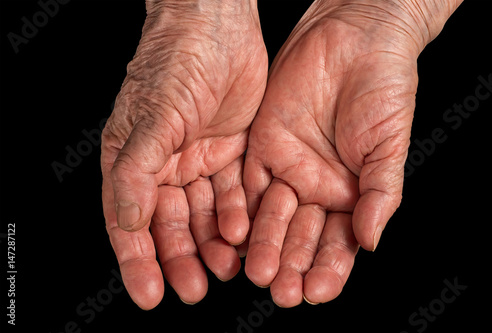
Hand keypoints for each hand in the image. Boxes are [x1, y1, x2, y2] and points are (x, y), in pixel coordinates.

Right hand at [101, 0, 266, 308]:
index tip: (150, 293)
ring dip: (213, 244)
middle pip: (171, 226)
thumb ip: (136, 171)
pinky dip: (238, 216)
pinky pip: (234, 194)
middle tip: (194, 288)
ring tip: (225, 268)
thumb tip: (125, 221)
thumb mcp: (152, 118)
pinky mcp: (232, 154)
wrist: (217, 28)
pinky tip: (242, 232)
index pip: (131, 222)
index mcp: (135, 161)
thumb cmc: (175, 62)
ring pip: (205, 216)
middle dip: (181, 259)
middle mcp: (167, 167)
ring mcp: (201, 162)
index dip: (138, 261)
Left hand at [243, 0, 460, 306]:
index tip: (317, 292)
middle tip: (281, 291)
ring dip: (265, 246)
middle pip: (300, 236)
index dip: (329, 269)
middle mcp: (316, 188)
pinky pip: (248, 185)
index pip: (338, 243)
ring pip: (271, 218)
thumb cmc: (384, 90)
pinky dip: (242, 210)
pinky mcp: (261, 148)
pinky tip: (237, 235)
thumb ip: (379, 194)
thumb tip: (370, 242)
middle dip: (291, 263)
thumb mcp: (389, 146)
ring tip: (258, 272)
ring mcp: (287, 170)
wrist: (353, 40)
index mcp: (350, 194)